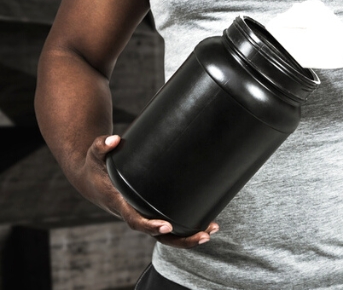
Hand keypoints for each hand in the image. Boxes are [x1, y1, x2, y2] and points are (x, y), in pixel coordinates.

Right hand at [76, 135, 218, 247]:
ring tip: (213, 229)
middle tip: (205, 234)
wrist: (92, 181)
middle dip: (182, 239)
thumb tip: (115, 139)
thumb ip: (102, 145)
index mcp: (120, 204)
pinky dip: (187, 228)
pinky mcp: (152, 211)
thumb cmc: (95, 167)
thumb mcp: (95, 155)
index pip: (136, 220)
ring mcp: (144, 215)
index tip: (167, 225)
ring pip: (167, 235)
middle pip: (158, 236)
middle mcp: (134, 214)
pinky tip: (208, 223)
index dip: (150, 225)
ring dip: (189, 237)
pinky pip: (170, 226)